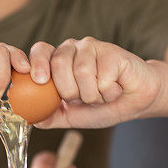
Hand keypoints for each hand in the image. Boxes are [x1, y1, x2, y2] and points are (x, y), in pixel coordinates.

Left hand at [28, 37, 160, 127]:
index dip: (38, 64)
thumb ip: (52, 115)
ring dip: (93, 94)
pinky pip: (102, 76)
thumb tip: (31, 119)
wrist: (136, 102)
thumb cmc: (105, 105)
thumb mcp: (73, 116)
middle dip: (72, 92)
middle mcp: (73, 49)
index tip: (40, 80)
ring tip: (102, 94)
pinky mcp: (112, 52)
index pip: (41, 51)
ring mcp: (93, 48)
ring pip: (81, 71)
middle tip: (85, 98)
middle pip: (59, 64)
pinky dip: (109, 92)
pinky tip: (116, 88)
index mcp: (59, 60)